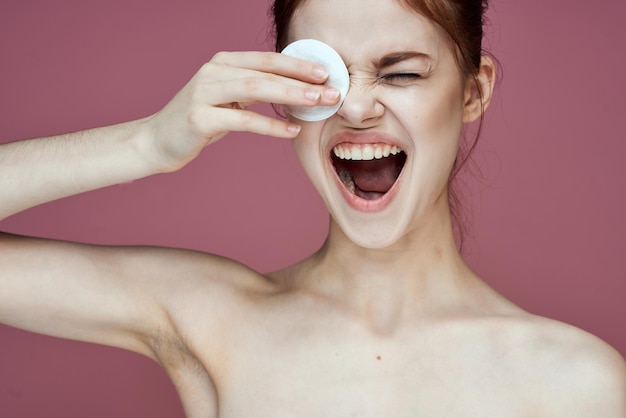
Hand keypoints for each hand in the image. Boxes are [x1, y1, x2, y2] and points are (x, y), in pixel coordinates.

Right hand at [145, 51, 339, 171]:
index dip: (299, 64)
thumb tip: (295, 90)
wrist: (156, 141)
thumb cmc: (198, 121)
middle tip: (332, 90)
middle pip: (266, 72)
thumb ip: (253, 89)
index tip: (327, 73)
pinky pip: (243, 120)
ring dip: (291, 96)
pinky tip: (292, 130)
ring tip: (317, 103)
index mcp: (223, 63)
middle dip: (303, 80)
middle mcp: (213, 72)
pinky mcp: (199, 118)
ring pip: (256, 90)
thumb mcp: (226, 98)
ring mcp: (203, 93)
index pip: (268, 59)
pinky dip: (270, 125)